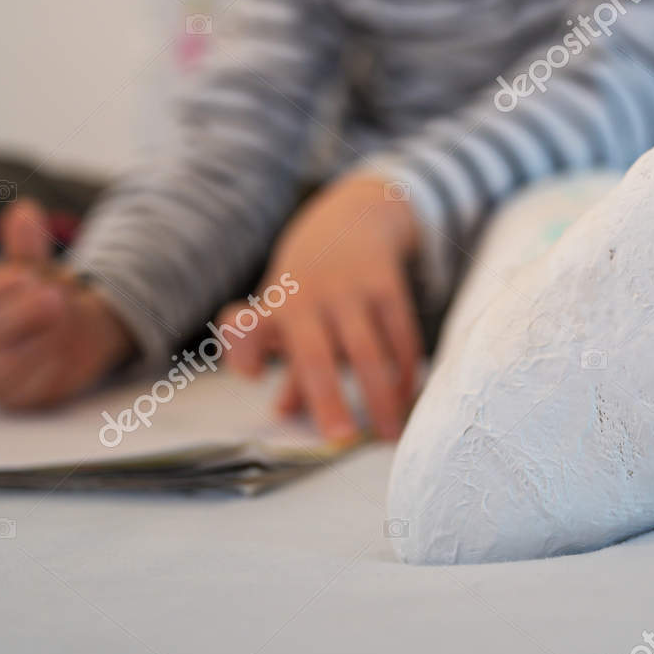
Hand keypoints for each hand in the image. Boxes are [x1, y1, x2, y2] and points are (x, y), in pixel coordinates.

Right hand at [0, 199, 136, 408]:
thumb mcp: (34, 268)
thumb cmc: (39, 298)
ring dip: (43, 335)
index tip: (25, 274)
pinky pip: (34, 389)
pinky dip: (54, 362)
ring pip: (9, 367)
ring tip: (64, 309)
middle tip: (52, 294)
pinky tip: (64, 343)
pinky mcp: (20, 398)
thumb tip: (25, 211)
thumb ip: (27, 246)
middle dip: (21, 313)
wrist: (72, 333)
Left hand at [215, 174, 423, 444]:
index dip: (245, 354)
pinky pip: (401, 335)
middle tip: (340, 440)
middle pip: (315, 354)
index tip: (254, 379)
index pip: (247, 329)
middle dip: (326, 398)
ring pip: (367, 351)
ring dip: (380, 395)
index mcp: (275, 304)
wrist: (355, 213)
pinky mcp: (387, 285)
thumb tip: (284, 411)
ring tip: (389, 434)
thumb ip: (284, 358)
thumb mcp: (284, 304)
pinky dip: (406, 370)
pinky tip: (408, 398)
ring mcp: (350, 289)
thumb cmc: (310, 275)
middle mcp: (308, 295)